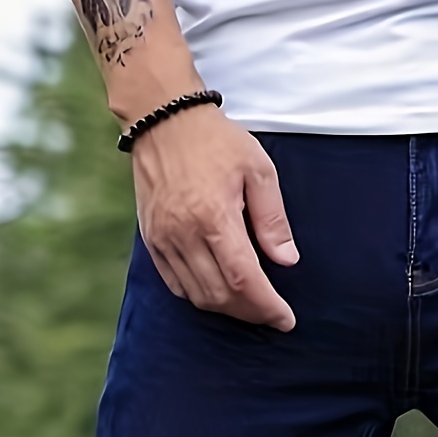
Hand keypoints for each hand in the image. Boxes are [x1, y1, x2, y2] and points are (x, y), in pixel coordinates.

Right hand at [131, 105, 298, 328]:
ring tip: (249, 305)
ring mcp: (163, 238)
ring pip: (196, 295)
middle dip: (250, 312)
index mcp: (214, 216)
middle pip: (220, 295)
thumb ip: (273, 219)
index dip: (266, 306)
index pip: (242, 279)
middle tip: (271, 313)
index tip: (285, 319)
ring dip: (226, 309)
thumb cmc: (215, 139)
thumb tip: (286, 260)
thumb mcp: (258, 169)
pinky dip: (198, 296)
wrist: (163, 118)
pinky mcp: (151, 239)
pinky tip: (218, 292)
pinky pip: (175, 284)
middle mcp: (184, 232)